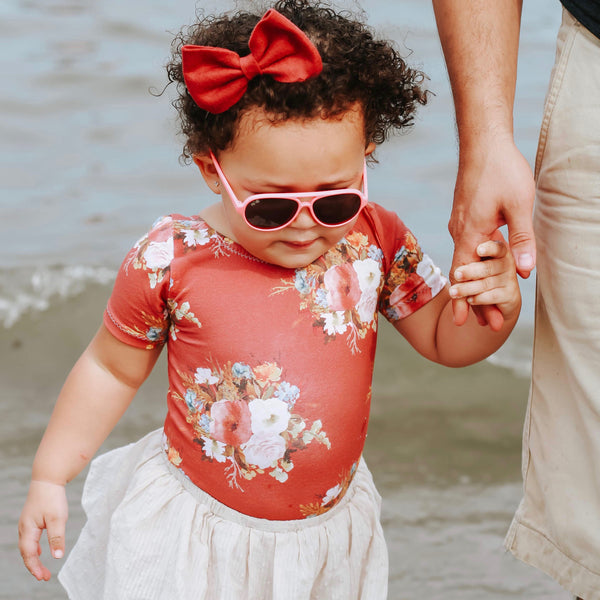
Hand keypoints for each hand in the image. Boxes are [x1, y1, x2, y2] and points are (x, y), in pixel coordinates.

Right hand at [18, 480, 67, 580]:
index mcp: (27, 530)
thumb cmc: (52, 497)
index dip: (35, 567)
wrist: (48, 478)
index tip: (43, 577)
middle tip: (44, 577)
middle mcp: (24, 528)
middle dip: (34, 566)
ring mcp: (27, 523)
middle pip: (26, 552)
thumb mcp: (57, 519)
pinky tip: (38, 551)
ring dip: (33, 558)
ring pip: (27, 546)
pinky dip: (33, 548)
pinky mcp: (32, 518)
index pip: (28, 554)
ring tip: (41, 569)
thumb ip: (57, 538)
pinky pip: (30, 538)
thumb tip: (57, 556)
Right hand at [449, 136, 534, 326]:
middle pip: (464, 274)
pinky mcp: (466, 216)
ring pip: (466, 261)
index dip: (465, 301)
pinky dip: (476, 264)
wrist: (483, 143)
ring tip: (489, 302)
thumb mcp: (519, 206)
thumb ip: (521, 241)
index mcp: (470, 234)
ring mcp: (461, 224)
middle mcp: (460, 232)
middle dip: (475, 300)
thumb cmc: (502, 170)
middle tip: (490, 323)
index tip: (466, 323)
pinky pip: (468, 247)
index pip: (463, 276)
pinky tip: (486, 270)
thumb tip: (523, 273)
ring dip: (477, 283)